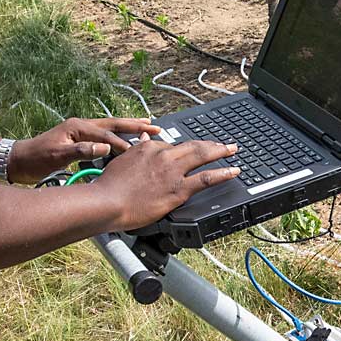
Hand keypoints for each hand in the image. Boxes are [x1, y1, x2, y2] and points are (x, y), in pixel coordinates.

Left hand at [8, 117, 160, 184]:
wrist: (18, 161)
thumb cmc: (35, 159)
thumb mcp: (58, 155)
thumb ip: (82, 150)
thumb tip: (106, 147)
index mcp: (78, 127)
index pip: (107, 134)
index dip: (123, 143)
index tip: (138, 152)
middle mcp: (81, 125)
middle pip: (114, 124)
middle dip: (135, 126)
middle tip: (155, 126)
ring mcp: (80, 131)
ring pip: (111, 128)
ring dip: (129, 128)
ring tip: (147, 127)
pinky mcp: (79, 139)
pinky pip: (104, 135)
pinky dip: (118, 136)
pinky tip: (125, 140)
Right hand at [94, 136, 240, 229]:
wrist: (106, 202)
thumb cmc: (110, 186)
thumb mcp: (122, 160)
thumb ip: (137, 149)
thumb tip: (144, 138)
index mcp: (149, 148)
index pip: (171, 146)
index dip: (182, 152)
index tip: (189, 154)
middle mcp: (163, 155)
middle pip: (193, 145)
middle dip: (211, 144)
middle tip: (224, 144)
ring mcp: (173, 171)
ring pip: (203, 156)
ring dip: (221, 151)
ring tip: (233, 150)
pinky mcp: (178, 189)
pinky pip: (206, 178)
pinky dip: (223, 173)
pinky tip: (233, 172)